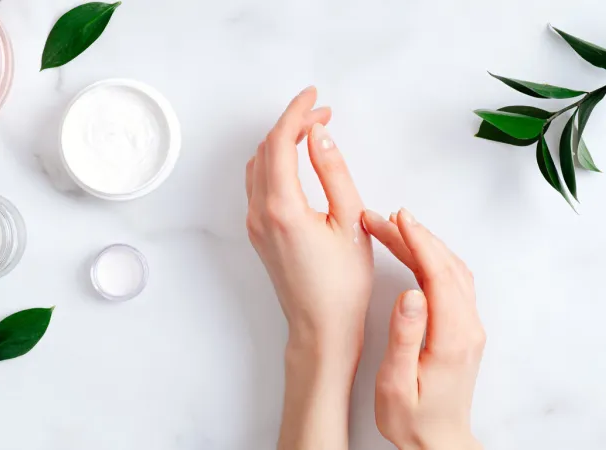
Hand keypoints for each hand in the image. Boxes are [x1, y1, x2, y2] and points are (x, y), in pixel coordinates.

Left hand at [246, 87, 372, 449]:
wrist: (321, 329)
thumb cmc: (342, 285)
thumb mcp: (350, 221)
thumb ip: (333, 172)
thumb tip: (319, 135)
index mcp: (282, 207)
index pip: (280, 142)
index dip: (297, 112)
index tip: (315, 97)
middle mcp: (259, 212)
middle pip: (266, 149)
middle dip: (292, 124)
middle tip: (322, 114)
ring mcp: (254, 224)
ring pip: (258, 166)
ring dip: (281, 143)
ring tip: (313, 133)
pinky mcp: (258, 234)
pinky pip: (257, 185)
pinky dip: (274, 163)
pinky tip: (296, 163)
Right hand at [363, 208, 485, 449]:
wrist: (438, 441)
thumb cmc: (413, 419)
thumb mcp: (396, 384)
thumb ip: (404, 337)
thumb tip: (410, 294)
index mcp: (452, 338)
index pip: (438, 275)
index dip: (417, 242)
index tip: (397, 218)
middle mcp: (467, 328)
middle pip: (445, 265)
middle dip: (415, 235)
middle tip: (381, 218)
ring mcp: (469, 327)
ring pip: (451, 270)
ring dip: (424, 244)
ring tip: (392, 228)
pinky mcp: (463, 329)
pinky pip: (452, 282)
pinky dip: (432, 259)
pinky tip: (414, 253)